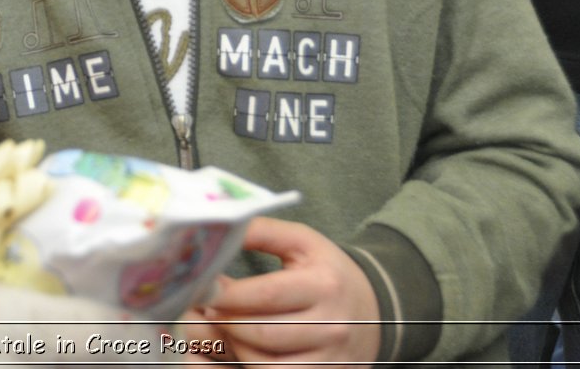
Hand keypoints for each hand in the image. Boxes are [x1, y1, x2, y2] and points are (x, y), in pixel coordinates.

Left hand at [189, 217, 379, 366]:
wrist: (374, 308)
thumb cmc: (328, 271)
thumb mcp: (303, 242)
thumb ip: (264, 231)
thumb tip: (224, 226)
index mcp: (324, 284)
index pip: (267, 294)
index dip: (229, 294)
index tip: (205, 287)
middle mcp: (332, 325)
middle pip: (262, 332)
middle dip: (225, 321)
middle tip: (205, 308)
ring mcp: (330, 356)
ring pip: (266, 362)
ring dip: (235, 345)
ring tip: (222, 325)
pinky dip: (252, 364)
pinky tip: (244, 346)